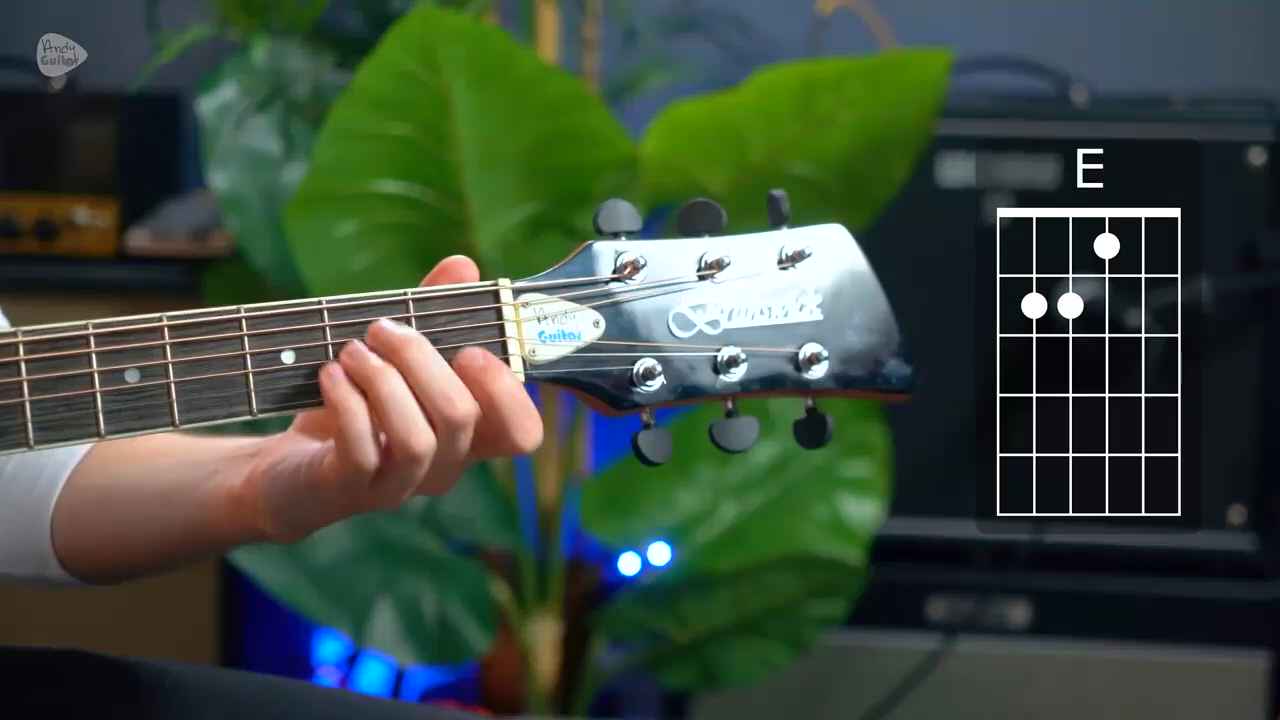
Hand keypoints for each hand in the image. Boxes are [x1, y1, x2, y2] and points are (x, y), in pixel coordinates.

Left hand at [239, 255, 542, 541]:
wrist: (288, 468)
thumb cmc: (356, 404)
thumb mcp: (395, 355)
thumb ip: (433, 312)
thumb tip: (463, 266)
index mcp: (468, 434)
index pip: (521, 433)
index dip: (506, 391)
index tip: (468, 350)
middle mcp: (443, 465)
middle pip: (461, 418)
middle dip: (421, 359)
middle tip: (382, 329)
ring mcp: (398, 484)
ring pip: (417, 440)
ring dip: (384, 381)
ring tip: (352, 351)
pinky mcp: (349, 491)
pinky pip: (362, 452)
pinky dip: (347, 404)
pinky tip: (330, 375)